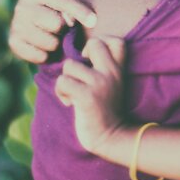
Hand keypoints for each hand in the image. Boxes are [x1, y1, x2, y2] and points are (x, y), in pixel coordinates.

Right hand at [8, 0, 97, 63]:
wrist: (33, 26)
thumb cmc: (55, 13)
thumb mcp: (64, 5)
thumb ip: (75, 10)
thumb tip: (91, 21)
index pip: (62, 0)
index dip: (79, 11)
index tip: (93, 22)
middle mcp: (21, 7)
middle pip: (56, 24)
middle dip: (64, 30)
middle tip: (62, 30)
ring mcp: (15, 25)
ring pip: (50, 43)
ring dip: (56, 44)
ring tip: (53, 38)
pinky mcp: (13, 43)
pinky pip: (40, 56)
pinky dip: (47, 56)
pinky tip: (44, 48)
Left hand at [55, 36, 127, 156]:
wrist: (111, 138)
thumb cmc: (105, 111)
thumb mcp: (111, 86)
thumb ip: (102, 69)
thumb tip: (79, 55)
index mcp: (118, 70)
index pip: (117, 41)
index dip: (101, 42)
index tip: (92, 58)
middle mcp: (111, 73)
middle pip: (94, 43)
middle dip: (80, 55)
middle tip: (79, 73)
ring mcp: (100, 84)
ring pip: (70, 66)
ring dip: (65, 80)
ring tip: (73, 94)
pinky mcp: (87, 96)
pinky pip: (63, 82)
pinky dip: (61, 93)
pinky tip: (70, 103)